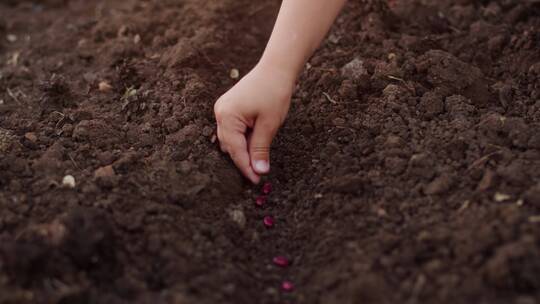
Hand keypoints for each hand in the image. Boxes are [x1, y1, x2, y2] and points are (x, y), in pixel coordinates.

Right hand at [214, 64, 293, 183]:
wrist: (276, 69)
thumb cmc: (274, 93)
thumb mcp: (269, 124)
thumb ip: (261, 149)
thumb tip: (259, 171)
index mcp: (227, 116)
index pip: (235, 150)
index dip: (246, 167)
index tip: (257, 180)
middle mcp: (220, 113)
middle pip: (230, 146)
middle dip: (243, 160)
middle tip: (258, 175)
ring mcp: (223, 109)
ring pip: (230, 139)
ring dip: (243, 151)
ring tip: (258, 162)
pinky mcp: (229, 108)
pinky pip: (232, 130)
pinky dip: (242, 140)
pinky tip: (254, 146)